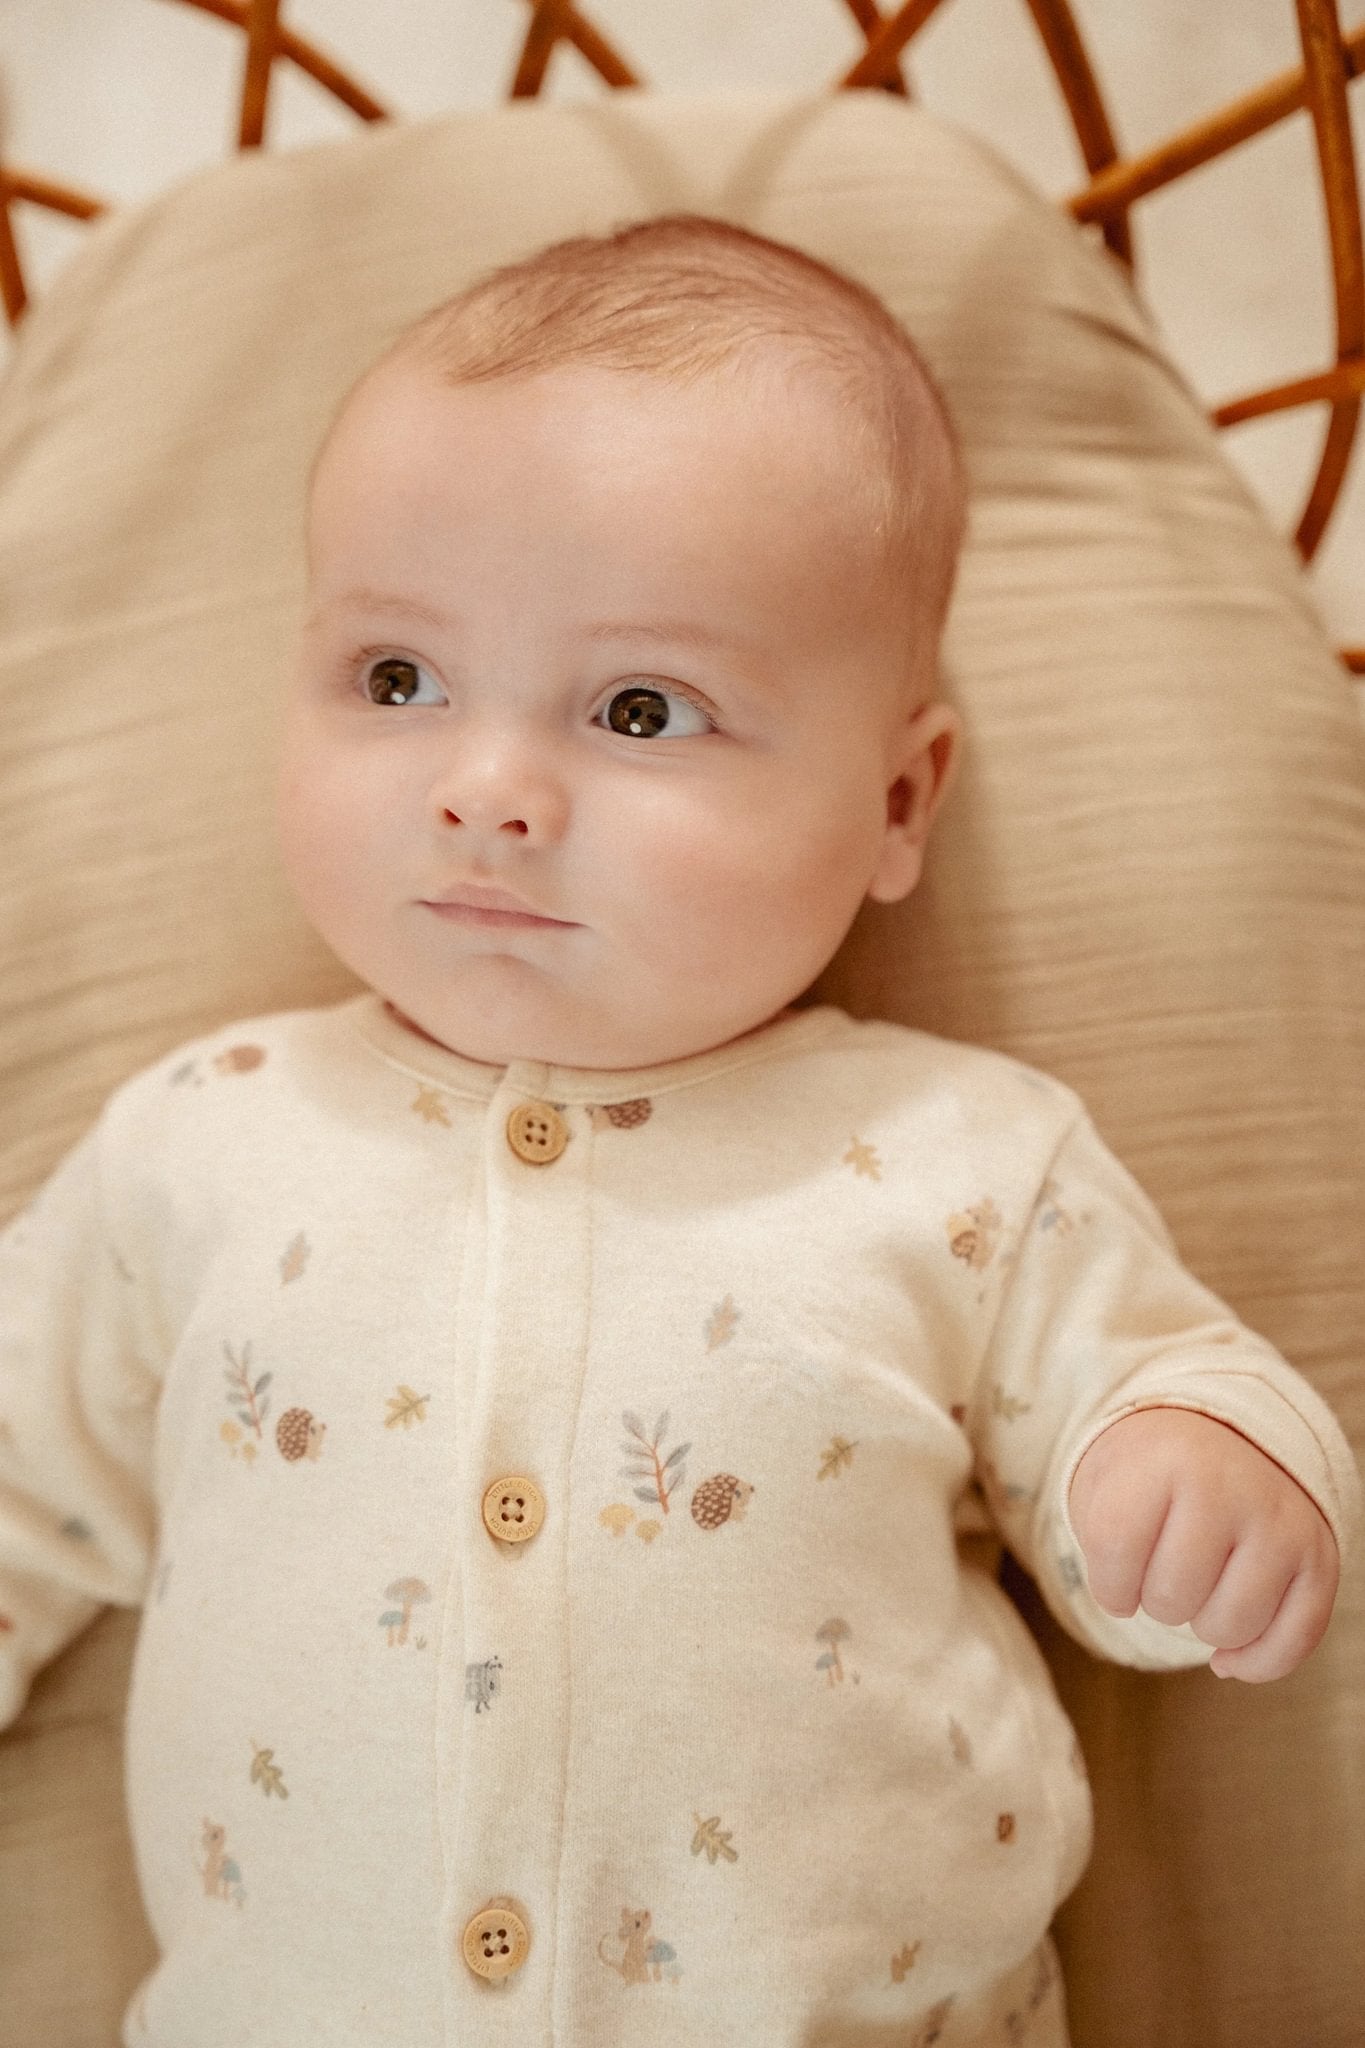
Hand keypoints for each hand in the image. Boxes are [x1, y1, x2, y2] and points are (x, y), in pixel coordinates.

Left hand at [1068, 1407, 1338, 1681]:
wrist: (1224, 1438)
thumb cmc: (1154, 1476)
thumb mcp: (1109, 1482)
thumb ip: (1103, 1543)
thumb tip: (1127, 1610)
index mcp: (1170, 1459)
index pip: (1114, 1546)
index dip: (1107, 1583)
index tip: (1116, 1574)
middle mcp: (1234, 1487)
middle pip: (1170, 1598)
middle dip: (1155, 1600)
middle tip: (1165, 1565)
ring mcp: (1282, 1525)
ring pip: (1228, 1627)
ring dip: (1201, 1624)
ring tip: (1200, 1585)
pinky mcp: (1320, 1560)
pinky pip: (1292, 1643)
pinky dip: (1255, 1662)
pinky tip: (1228, 1655)